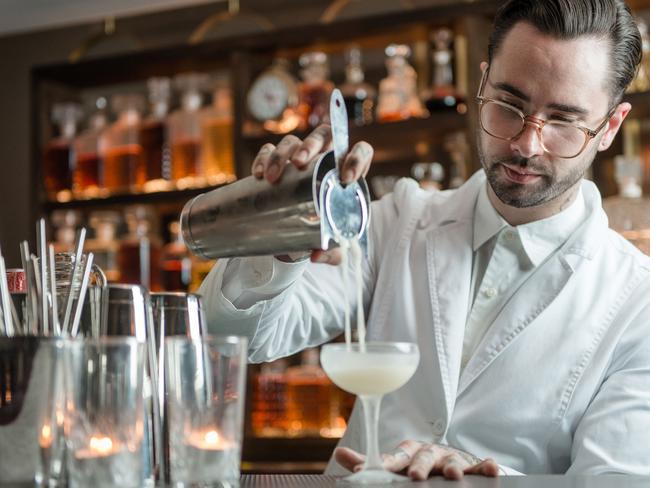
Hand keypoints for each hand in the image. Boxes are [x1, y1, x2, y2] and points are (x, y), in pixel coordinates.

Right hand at [251, 124, 373, 265]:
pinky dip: (263, 158)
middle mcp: (325, 158)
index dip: (357, 158)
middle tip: (299, 163)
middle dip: (311, 144)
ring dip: (282, 154)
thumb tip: (316, 255)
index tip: (345, 179)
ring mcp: (301, 158)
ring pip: (293, 141)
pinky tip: (259, 174)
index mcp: (347, 173)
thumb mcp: (334, 246)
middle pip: (324, 134)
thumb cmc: (325, 233)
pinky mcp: (279, 163)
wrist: (299, 234)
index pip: (361, 151)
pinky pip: (269, 150)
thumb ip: (332, 253)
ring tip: (273, 177)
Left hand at [335, 441, 499, 480]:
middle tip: (415, 476)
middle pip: (424, 457)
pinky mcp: (472, 465)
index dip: (390, 462)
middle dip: (420, 466)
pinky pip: (480, 465)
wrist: (448, 460)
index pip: (398, 455)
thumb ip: (370, 463)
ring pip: (452, 460)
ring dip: (453, 466)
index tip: (382, 468)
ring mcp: (452, 458)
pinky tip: (491, 469)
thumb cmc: (417, 464)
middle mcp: (430, 453)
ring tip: (453, 475)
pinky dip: (486, 466)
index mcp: (410, 452)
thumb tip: (339, 455)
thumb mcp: (396, 464)